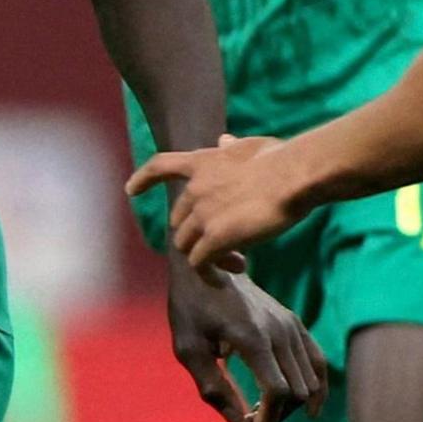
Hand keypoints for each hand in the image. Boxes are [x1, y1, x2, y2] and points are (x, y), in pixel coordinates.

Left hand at [128, 135, 305, 273]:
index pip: (161, 166)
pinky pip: (199, 263)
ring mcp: (202, 214)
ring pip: (186, 245)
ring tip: (236, 262)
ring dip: (204, 257)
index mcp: (202, 162)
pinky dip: (207, 274)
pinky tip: (223, 280)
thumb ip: (233, 148)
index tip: (131, 190)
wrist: (292, 176)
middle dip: (196, 234)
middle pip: (178, 220)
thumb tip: (224, 141)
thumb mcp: (250, 146)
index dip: (144, 179)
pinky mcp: (216, 238)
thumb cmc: (280, 159)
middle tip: (227, 245)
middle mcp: (195, 189)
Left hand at [165, 256, 328, 421]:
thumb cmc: (190, 304)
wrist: (204, 259)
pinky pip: (317, 360)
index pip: (277, 392)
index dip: (267, 421)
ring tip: (268, 415)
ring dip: (292, 406)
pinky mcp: (293, 321)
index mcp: (252, 337)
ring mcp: (290, 324)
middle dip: (277, 417)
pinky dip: (316, 386)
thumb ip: (212, 386)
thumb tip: (238, 421)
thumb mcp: (188, 347)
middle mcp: (278, 331)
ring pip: (309, 380)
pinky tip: (308, 407)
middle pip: (295, 391)